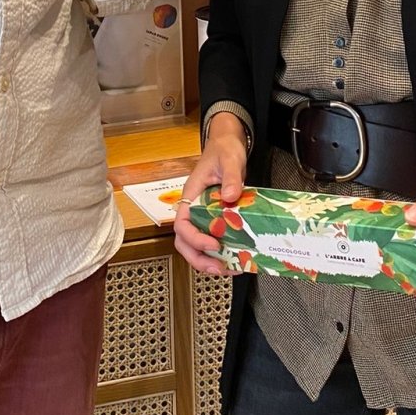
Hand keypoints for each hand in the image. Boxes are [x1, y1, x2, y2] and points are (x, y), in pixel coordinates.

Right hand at [173, 114, 248, 276]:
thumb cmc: (224, 150)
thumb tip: (229, 196)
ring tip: (225, 270)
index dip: (194, 238)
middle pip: (184, 241)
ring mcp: (203, 214)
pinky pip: (212, 239)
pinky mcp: (215, 218)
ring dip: (206, 260)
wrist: (228, 144)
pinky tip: (234, 259)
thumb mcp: (230, 159)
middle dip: (197, 258)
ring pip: (195, 244)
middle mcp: (193, 208)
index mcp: (191, 195)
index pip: (182, 223)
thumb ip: (231, 177)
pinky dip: (220, 253)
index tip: (212, 244)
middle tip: (217, 268)